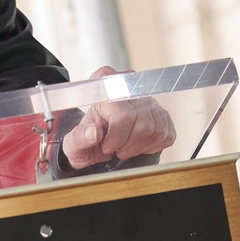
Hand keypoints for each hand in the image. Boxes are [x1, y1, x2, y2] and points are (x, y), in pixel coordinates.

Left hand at [60, 66, 176, 168]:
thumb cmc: (86, 142)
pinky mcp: (163, 115)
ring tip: (124, 148)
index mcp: (104, 91)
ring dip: (138, 147)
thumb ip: (79, 138)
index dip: (115, 133)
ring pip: (154, 130)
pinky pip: (165, 135)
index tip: (106, 144)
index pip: (121, 110)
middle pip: (138, 122)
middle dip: (125, 144)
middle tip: (113, 149)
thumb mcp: (74, 144)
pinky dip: (151, 147)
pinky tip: (137, 145)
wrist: (100, 147)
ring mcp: (149, 102)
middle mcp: (130, 91)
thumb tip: (93, 133)